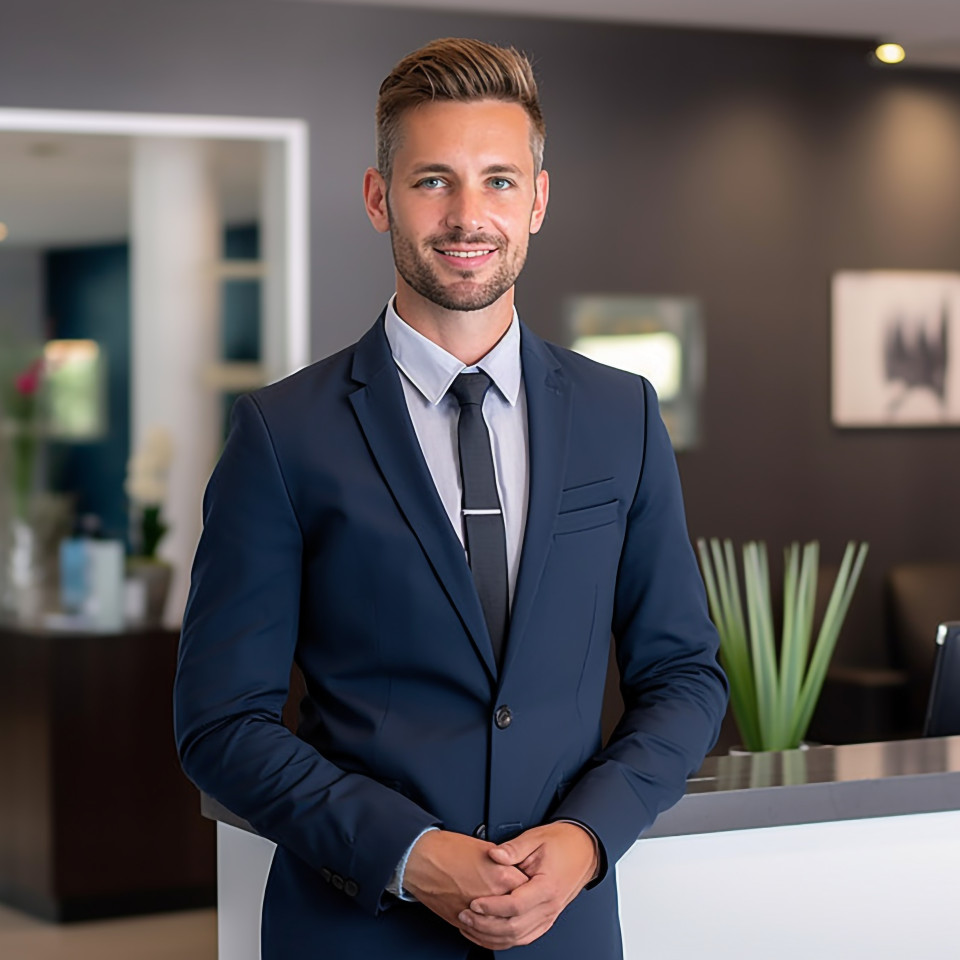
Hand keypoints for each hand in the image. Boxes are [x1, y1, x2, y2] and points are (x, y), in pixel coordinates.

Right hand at [402, 829, 528, 931]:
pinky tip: (492, 931)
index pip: (529, 887)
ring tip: (510, 918)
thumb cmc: (447, 850)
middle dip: (523, 909)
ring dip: (508, 927)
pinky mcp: (461, 922)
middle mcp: (491, 898)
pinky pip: (484, 938)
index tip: (530, 883)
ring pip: (503, 931)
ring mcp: (476, 913)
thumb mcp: (483, 846)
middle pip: (519, 912)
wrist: (421, 859)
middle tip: (522, 901)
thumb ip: (504, 860)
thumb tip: (513, 867)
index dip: (531, 885)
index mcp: (500, 876)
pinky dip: (490, 937)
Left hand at [457, 822, 598, 949]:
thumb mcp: (535, 838)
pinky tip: (488, 934)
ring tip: (471, 926)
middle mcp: (549, 906)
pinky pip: (524, 937)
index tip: (474, 903)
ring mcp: (549, 915)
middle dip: (485, 925)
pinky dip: (504, 940)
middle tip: (466, 916)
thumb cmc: (561, 842)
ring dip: (491, 936)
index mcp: (546, 886)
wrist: (583, 849)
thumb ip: (512, 849)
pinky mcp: (546, 919)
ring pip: (518, 938)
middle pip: (514, 928)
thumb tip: (493, 855)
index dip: (492, 907)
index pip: (515, 906)